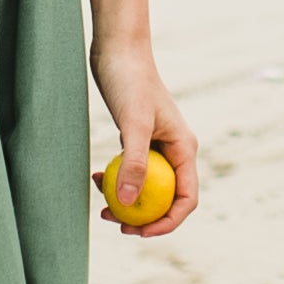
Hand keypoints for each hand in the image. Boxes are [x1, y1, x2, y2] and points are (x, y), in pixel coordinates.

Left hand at [93, 48, 199, 239]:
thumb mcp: (133, 125)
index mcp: (184, 149)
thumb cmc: (129, 82)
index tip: (140, 233)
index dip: (167, 222)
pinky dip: (117, 178)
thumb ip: (134, 164)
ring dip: (129, 201)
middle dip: (146, 217)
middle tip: (118, 226)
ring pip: (148, 186)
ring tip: (102, 206)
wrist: (118, 50)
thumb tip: (129, 203)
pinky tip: (97, 176)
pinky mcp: (139, 138)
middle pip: (168, 197)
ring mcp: (158, 145)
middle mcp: (175, 150)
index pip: (186, 198)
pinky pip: (133, 170)